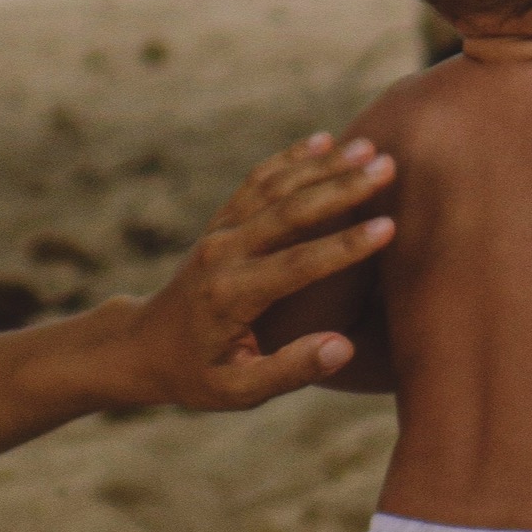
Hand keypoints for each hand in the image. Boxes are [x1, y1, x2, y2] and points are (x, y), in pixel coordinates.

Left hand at [80, 134, 396, 413]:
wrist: (142, 346)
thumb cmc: (199, 374)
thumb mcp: (238, 391)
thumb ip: (290, 370)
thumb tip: (342, 347)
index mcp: (232, 296)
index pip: (297, 264)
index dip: (344, 246)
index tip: (388, 228)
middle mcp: (225, 254)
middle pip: (289, 212)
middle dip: (342, 188)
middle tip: (389, 168)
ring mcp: (221, 231)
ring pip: (276, 187)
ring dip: (324, 164)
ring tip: (369, 148)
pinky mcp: (222, 220)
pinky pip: (258, 180)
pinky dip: (291, 158)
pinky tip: (324, 140)